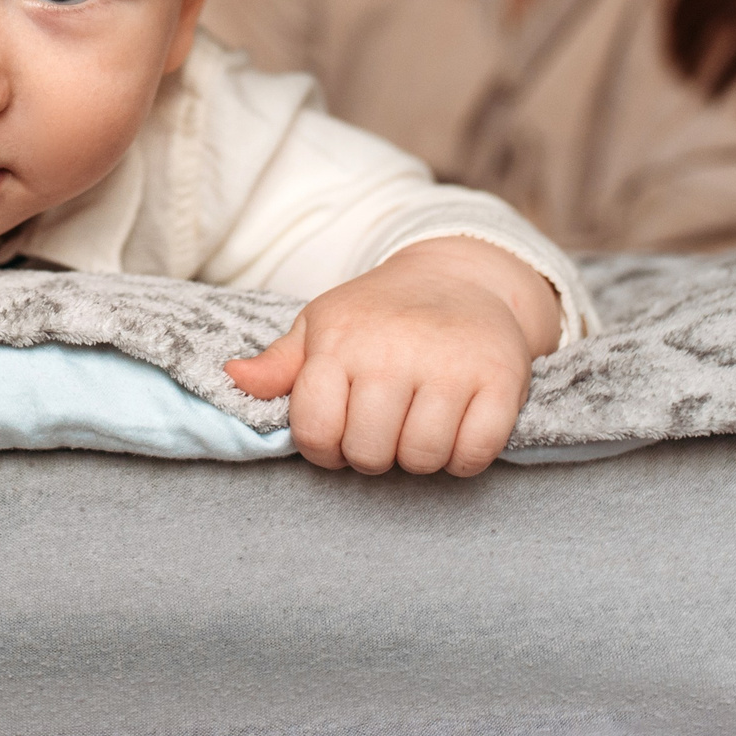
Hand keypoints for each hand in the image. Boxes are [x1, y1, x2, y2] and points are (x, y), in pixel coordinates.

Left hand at [222, 235, 557, 477]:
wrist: (462, 276)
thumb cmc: (380, 313)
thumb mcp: (323, 325)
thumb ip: (279, 363)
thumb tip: (233, 377)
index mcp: (341, 339)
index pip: (315, 432)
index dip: (324, 448)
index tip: (339, 434)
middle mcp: (393, 350)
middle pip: (369, 453)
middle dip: (372, 454)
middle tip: (384, 428)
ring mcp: (450, 365)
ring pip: (421, 459)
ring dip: (418, 457)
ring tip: (418, 426)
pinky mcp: (501, 378)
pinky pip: (472, 454)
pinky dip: (462, 458)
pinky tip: (455, 430)